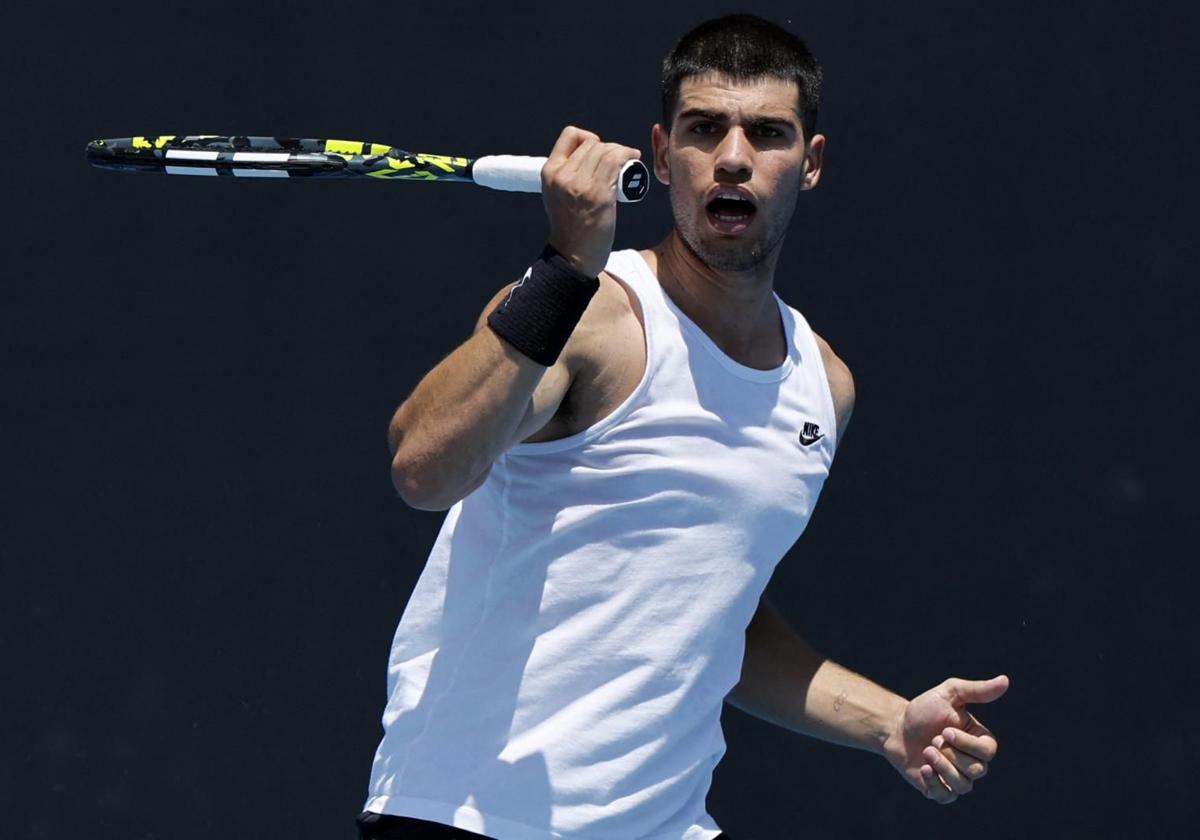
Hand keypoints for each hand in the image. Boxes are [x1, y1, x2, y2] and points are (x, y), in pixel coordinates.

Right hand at [541, 126, 641, 278]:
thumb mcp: (555, 195)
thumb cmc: (569, 227)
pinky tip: (633, 157)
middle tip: (618, 161)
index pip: (570, 135)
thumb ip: (564, 176)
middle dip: (608, 148)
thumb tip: (583, 158)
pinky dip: (628, 154)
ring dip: (621, 151)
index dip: (587, 138)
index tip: (597, 152)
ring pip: (606, 150)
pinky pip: (616, 161)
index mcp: (549, 172)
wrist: (572, 256)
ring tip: (628, 158)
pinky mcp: (599, 194)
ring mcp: (581, 185)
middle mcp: (563, 175)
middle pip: (592, 144)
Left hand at [881, 675, 1008, 803]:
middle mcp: (972, 761)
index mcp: (979, 741)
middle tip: (933, 740)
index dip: (967, 744)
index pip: (988, 751)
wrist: (895, 727)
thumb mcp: (948, 694)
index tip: (945, 730)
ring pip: (964, 786)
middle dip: (952, 755)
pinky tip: (922, 768)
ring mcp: (956, 777)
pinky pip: (946, 797)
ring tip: (926, 751)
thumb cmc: (924, 710)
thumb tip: (1005, 680)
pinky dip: (934, 783)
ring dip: (942, 768)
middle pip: (977, 770)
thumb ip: (976, 690)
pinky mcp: (939, 789)